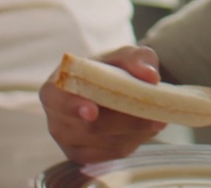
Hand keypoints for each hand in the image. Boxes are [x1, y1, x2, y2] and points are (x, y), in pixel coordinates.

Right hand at [39, 46, 166, 163]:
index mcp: (55, 88)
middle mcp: (56, 118)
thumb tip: (150, 76)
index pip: (57, 100)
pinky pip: (114, 153)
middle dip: (126, 120)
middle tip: (154, 113)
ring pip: (107, 142)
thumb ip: (136, 59)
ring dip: (136, 131)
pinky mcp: (85, 156)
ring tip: (155, 116)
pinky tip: (145, 127)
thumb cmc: (112, 68)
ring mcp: (69, 141)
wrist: (112, 88)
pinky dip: (135, 140)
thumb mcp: (125, 55)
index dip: (73, 107)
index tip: (92, 112)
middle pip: (90, 127)